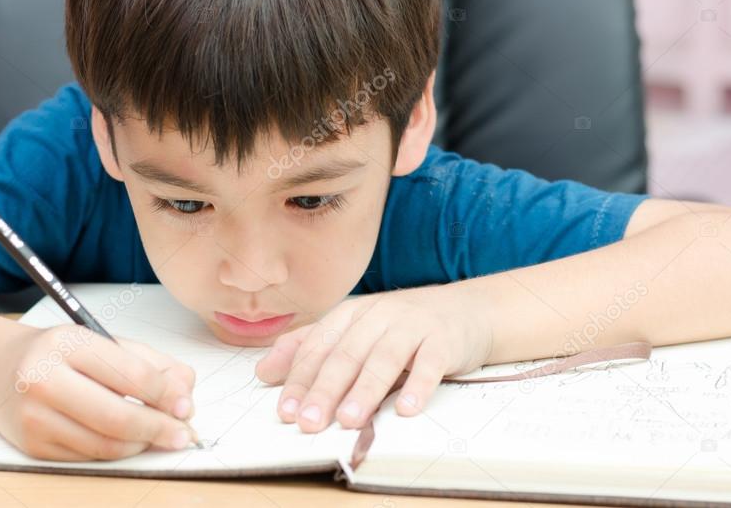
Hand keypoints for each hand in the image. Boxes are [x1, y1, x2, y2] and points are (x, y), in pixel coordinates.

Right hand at [0, 324, 196, 459]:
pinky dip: (117, 451)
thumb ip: (150, 363)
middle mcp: (43, 379)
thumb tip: (184, 391)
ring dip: (141, 444)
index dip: (165, 395)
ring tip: (160, 436)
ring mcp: (34, 416)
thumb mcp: (103, 343)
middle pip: (116, 416)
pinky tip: (130, 441)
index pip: (129, 374)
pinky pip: (88, 456)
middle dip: (159, 429)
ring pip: (104, 444)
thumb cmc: (60, 355)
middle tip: (183, 434)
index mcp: (67, 343)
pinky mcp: (32, 445)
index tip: (186, 405)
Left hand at [255, 286, 492, 431]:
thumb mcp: (355, 331)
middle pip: (346, 354)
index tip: (286, 410)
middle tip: (309, 421)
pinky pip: (429, 364)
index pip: (318, 346)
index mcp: (351, 314)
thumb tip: (263, 372)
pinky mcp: (444, 340)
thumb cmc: (403, 328)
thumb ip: (310, 349)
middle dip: (325, 390)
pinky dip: (418, 386)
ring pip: (383, 359)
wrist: (467, 309)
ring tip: (349, 420)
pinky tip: (407, 409)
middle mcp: (378, 315)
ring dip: (365, 391)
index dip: (300, 378)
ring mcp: (412, 326)